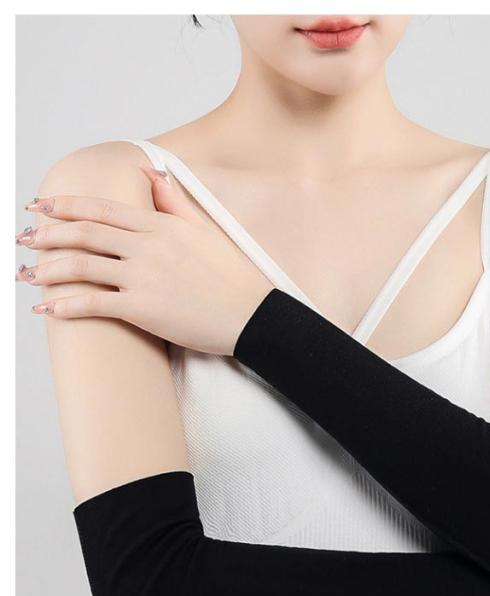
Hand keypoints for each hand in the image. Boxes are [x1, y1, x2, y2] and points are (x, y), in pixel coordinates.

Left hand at [16, 168, 272, 354]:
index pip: (102, 209)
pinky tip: (46, 308)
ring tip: (26, 274)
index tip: (41, 206)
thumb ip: (174, 202)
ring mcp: (143, 277)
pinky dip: (66, 305)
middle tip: (24, 239)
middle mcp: (147, 246)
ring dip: (48, 270)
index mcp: (160, 225)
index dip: (66, 206)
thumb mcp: (205, 229)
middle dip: (47, 235)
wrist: (254, 315)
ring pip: (83, 266)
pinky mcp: (144, 309)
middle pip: (85, 233)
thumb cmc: (234, 277)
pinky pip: (94, 304)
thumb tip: (152, 174)